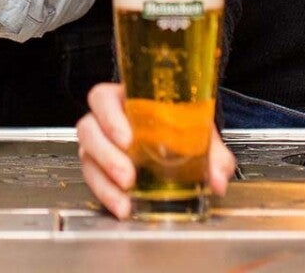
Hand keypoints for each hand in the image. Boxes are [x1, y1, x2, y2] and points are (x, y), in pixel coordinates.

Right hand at [75, 82, 234, 218]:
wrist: (182, 144)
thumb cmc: (182, 129)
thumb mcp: (199, 134)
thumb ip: (213, 154)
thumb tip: (217, 180)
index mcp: (127, 100)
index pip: (102, 98)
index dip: (109, 116)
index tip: (126, 138)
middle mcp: (106, 121)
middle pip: (88, 129)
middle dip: (106, 154)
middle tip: (128, 175)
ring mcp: (100, 145)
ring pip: (86, 156)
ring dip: (103, 178)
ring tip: (125, 194)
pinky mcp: (99, 169)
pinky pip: (92, 180)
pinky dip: (106, 195)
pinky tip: (122, 206)